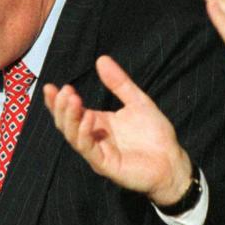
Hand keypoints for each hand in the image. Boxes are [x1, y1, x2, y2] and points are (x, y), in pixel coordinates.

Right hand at [43, 55, 191, 207]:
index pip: (71, 111)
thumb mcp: (137, 101)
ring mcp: (97, 152)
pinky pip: (88, 149)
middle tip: (63, 91)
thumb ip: (119, 83)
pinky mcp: (105, 165)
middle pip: (67, 123)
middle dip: (60, 107)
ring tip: (72, 99)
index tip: (51, 86)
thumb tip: (101, 59)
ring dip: (69, 117)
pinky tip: (88, 118)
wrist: (173, 162)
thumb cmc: (156, 135)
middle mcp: (93, 138)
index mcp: (98, 123)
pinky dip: (84, 133)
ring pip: (73, 136)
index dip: (58, 101)